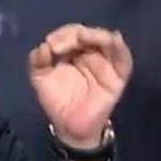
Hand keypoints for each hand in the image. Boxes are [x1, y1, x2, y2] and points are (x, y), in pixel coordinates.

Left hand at [28, 24, 132, 147]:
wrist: (69, 125)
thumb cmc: (57, 100)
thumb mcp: (40, 78)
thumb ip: (37, 62)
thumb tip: (42, 46)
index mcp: (72, 52)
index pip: (70, 34)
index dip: (61, 35)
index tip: (49, 44)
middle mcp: (90, 53)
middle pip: (87, 35)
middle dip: (73, 35)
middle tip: (59, 46)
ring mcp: (105, 63)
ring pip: (107, 41)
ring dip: (96, 35)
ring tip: (82, 37)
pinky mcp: (118, 76)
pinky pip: (123, 59)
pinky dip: (119, 47)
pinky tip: (113, 39)